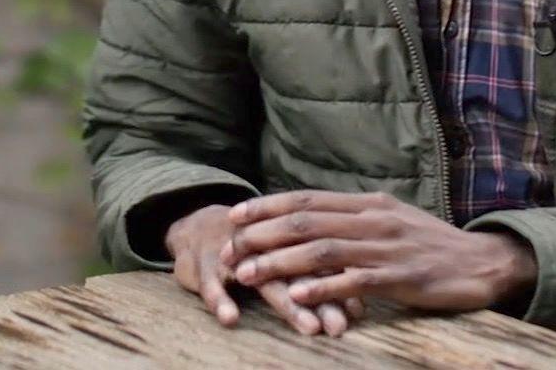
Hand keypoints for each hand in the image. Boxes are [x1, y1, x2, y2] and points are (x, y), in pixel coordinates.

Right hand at [165, 202, 364, 335]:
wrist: (197, 228)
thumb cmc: (251, 251)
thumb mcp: (282, 262)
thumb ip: (317, 279)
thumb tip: (359, 307)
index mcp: (287, 240)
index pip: (319, 261)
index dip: (338, 286)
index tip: (357, 312)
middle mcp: (265, 244)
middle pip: (298, 270)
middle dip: (322, 299)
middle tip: (339, 326)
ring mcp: (235, 253)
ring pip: (263, 278)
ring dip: (286, 302)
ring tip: (308, 326)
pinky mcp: (204, 262)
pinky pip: (211, 283)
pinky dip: (220, 299)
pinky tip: (230, 318)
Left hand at [220, 191, 536, 311]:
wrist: (483, 262)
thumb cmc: (431, 246)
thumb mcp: (390, 222)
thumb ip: (354, 220)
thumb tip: (314, 219)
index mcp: (368, 204)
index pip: (307, 199)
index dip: (267, 207)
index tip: (234, 215)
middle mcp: (373, 219)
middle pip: (307, 222)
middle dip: (262, 235)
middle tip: (229, 250)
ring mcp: (387, 247)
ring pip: (322, 250)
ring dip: (280, 262)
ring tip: (247, 273)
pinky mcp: (401, 276)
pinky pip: (354, 281)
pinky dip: (322, 287)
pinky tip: (297, 295)